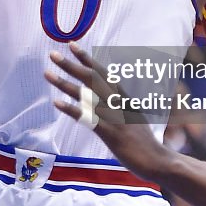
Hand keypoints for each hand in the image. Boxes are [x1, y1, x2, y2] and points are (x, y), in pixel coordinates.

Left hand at [45, 43, 166, 184]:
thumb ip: (120, 106)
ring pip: (85, 95)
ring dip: (64, 83)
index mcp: (123, 98)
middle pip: (91, 79)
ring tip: (47, 73)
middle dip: (71, 65)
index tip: (72, 46)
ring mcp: (113, 117)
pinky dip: (72, 110)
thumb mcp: (133, 117)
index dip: (87, 59)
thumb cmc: (144, 142)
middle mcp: (117, 103)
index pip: (102, 73)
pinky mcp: (110, 133)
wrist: (158, 160)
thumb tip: (109, 96)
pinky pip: (88, 118)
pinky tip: (57, 102)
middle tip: (52, 54)